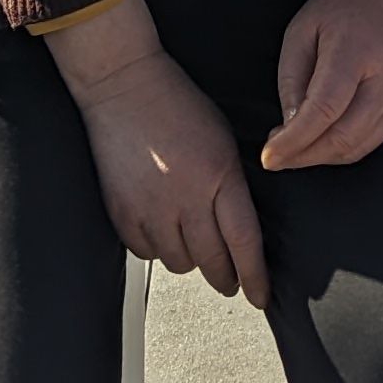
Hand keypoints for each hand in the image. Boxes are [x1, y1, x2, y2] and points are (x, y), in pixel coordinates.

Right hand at [43, 0, 268, 306]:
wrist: (123, 86)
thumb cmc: (177, 104)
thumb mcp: (222, 139)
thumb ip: (233, 184)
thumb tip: (242, 227)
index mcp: (219, 176)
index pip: (244, 242)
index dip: (255, 277)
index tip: (261, 296)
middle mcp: (186, 198)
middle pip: (212, 262)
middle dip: (226, 278)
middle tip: (230, 281)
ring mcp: (150, 208)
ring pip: (180, 263)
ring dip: (191, 259)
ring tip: (193, 242)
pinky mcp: (122, 212)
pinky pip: (146, 253)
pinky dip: (158, 248)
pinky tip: (163, 229)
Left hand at [260, 0, 382, 172]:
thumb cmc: (340, 9)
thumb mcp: (301, 31)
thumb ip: (291, 80)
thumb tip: (290, 128)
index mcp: (355, 52)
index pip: (325, 110)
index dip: (295, 140)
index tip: (269, 157)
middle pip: (343, 138)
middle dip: (304, 156)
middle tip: (277, 155)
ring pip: (357, 148)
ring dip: (321, 156)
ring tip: (295, 147)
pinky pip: (370, 141)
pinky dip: (342, 149)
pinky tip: (321, 139)